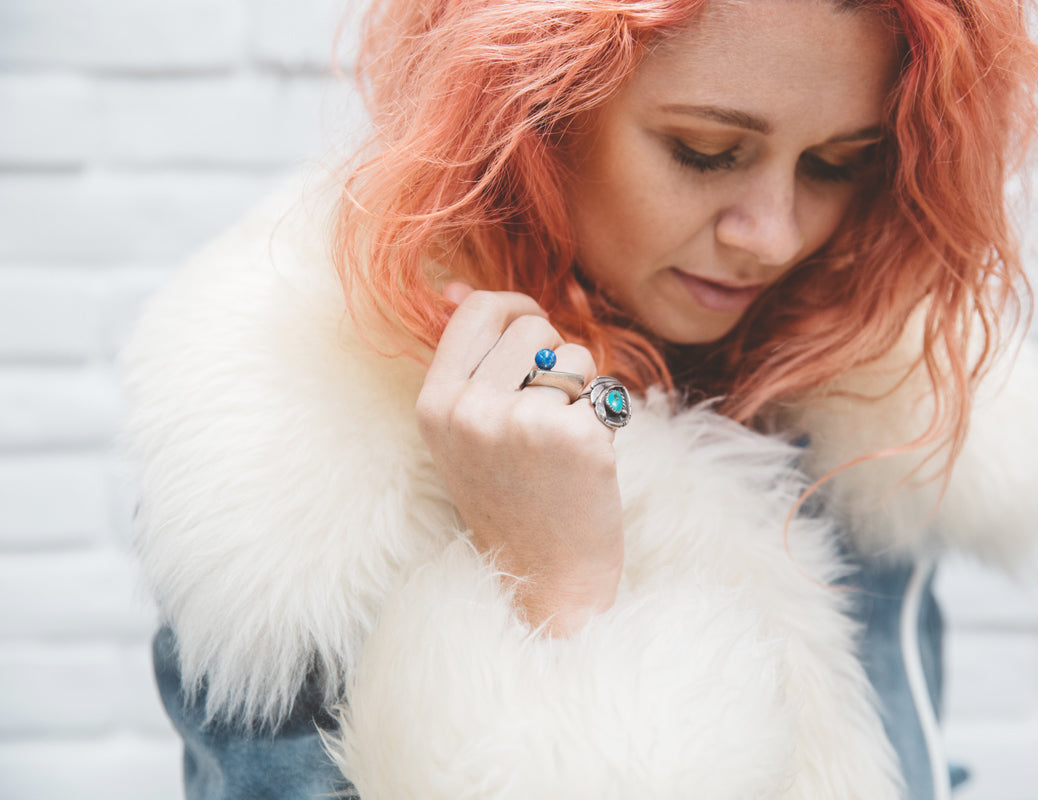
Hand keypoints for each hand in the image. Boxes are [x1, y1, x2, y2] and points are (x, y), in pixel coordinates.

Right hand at [416, 284, 623, 636]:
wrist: (544, 579)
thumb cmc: (509, 500)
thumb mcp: (463, 430)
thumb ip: (466, 360)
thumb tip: (458, 287)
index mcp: (435, 404)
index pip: (479, 310)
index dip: (516, 309)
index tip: (533, 335)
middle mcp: (470, 411)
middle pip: (532, 328)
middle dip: (553, 356)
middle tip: (550, 407)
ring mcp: (521, 424)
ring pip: (574, 354)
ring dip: (582, 387)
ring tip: (562, 440)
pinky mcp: (575, 439)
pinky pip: (603, 391)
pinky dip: (603, 420)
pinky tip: (585, 463)